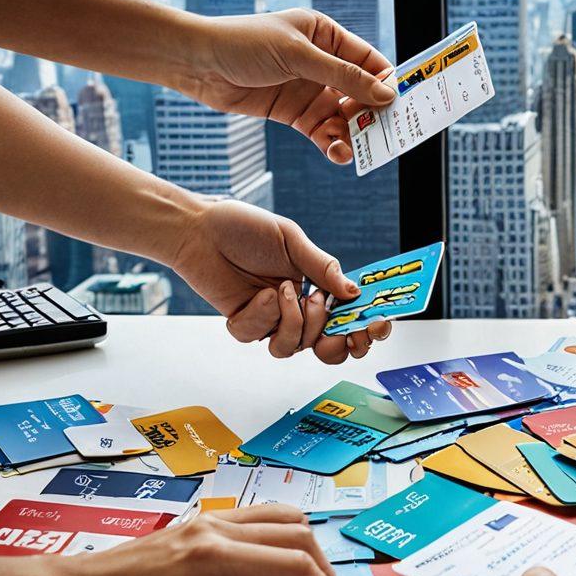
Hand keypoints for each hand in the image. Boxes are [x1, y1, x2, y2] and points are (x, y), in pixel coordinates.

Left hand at [42, 504, 341, 575]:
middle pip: (296, 534)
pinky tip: (279, 559)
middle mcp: (217, 530)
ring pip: (283, 516)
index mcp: (212, 558)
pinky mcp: (205, 522)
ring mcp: (212, 521)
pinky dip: (285, 534)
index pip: (289, 564)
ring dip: (306, 546)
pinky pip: (261, 516)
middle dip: (321, 567)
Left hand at [171, 199, 391, 362]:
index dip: (365, 329)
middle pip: (326, 346)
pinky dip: (263, 315)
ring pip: (293, 347)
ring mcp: (271, 319)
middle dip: (334, 340)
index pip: (348, 318)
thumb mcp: (291, 240)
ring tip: (284, 289)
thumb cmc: (244, 228)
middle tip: (333, 322)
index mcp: (316, 287)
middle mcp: (296, 308)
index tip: (375, 326)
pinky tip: (259, 293)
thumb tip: (354, 292)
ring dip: (294, 321)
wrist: (199, 229)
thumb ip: (324, 268)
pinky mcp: (245, 324)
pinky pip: (260, 337)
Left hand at [179, 8, 393, 163]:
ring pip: (344, 117)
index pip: (370, 62)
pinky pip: (324, 131)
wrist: (196, 63)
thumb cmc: (243, 43)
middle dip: (372, 115)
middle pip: (362, 93)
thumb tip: (387, 94)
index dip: (387, 84)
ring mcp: (310, 90)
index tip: (400, 108)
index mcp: (327, 36)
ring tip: (351, 149)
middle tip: (382, 136)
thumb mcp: (299, 56)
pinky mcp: (295, 113)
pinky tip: (337, 153)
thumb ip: (344, 76)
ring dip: (352, 134)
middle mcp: (323, 63)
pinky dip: (333, 144)